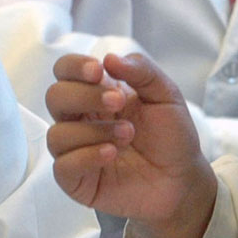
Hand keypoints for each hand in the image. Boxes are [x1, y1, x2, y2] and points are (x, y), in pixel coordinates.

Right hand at [45, 52, 217, 237]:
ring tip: (127, 134)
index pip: (65, 71)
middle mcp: (81, 119)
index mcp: (97, 93)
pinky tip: (112, 154)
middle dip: (84, 96)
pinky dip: (86, 156)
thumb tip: (109, 58)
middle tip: (117, 101)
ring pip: (57, 133)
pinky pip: (63, 166)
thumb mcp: (166, 95)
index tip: (97, 71)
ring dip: (93, 131)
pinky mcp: (78, 180)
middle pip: (55, 97)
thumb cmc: (171, 137)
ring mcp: (76, 150)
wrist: (182, 179)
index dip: (74, 67)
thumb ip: (142, 70)